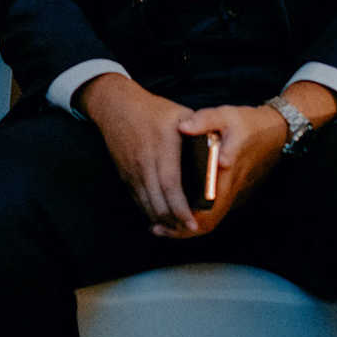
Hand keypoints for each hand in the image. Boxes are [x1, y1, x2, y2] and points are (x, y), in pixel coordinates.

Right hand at [77, 74, 197, 235]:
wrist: (116, 107)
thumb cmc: (154, 111)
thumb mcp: (180, 114)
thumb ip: (201, 131)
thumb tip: (220, 151)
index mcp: (162, 147)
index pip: (171, 185)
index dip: (181, 208)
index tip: (193, 222)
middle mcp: (145, 161)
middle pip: (158, 201)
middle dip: (173, 221)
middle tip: (189, 229)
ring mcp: (132, 170)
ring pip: (146, 204)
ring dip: (161, 220)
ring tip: (177, 227)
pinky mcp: (124, 175)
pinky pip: (137, 199)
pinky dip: (149, 211)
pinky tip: (161, 217)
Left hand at [162, 104, 288, 238]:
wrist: (278, 132)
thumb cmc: (249, 123)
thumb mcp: (225, 115)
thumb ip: (203, 120)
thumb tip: (182, 127)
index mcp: (227, 174)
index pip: (207, 211)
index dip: (184, 223)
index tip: (162, 223)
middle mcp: (232, 190)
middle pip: (208, 223)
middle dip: (181, 231)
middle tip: (157, 229)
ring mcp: (237, 194)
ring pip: (213, 219)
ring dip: (189, 226)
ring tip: (163, 224)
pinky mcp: (238, 193)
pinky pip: (218, 211)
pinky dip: (199, 216)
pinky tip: (181, 209)